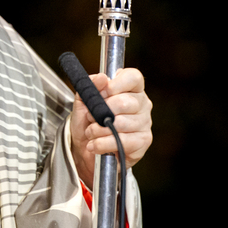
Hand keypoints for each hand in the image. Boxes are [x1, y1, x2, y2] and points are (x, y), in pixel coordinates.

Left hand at [70, 67, 152, 188]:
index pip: (133, 77)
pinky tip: (95, 145)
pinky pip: (122, 141)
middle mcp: (142, 103)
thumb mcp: (82, 102)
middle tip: (91, 117)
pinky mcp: (143, 141)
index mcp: (130, 88)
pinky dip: (103, 144)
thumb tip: (101, 78)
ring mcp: (145, 122)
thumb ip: (89, 87)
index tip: (102, 92)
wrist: (84, 149)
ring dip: (99, 130)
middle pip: (125, 102)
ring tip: (91, 132)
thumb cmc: (87, 122)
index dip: (116, 84)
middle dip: (101, 111)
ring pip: (121, 123)